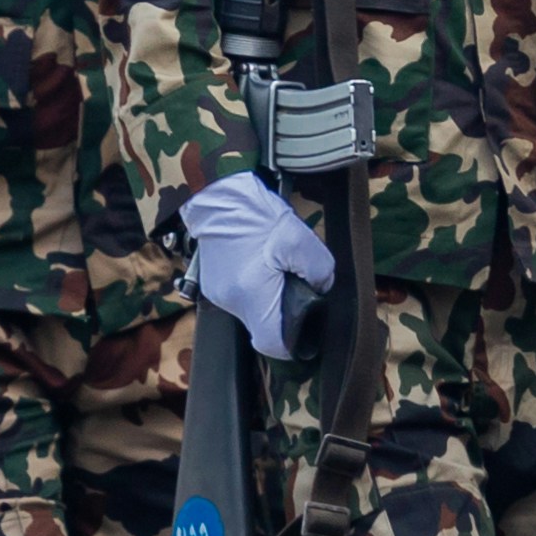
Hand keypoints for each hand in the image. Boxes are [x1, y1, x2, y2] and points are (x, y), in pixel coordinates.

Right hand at [180, 175, 336, 358]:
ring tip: (278, 268)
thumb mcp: (297, 237)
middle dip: (284, 312)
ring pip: (253, 311)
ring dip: (269, 298)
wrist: (214, 191)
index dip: (294, 342)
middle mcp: (231, 302)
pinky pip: (241, 297)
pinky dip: (255, 288)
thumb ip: (319, 269)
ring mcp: (218, 294)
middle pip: (264, 327)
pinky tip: (261, 263)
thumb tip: (322, 287)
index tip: (307, 324)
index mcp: (252, 296)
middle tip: (296, 284)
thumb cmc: (253, 213)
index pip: (274, 344)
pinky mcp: (213, 283)